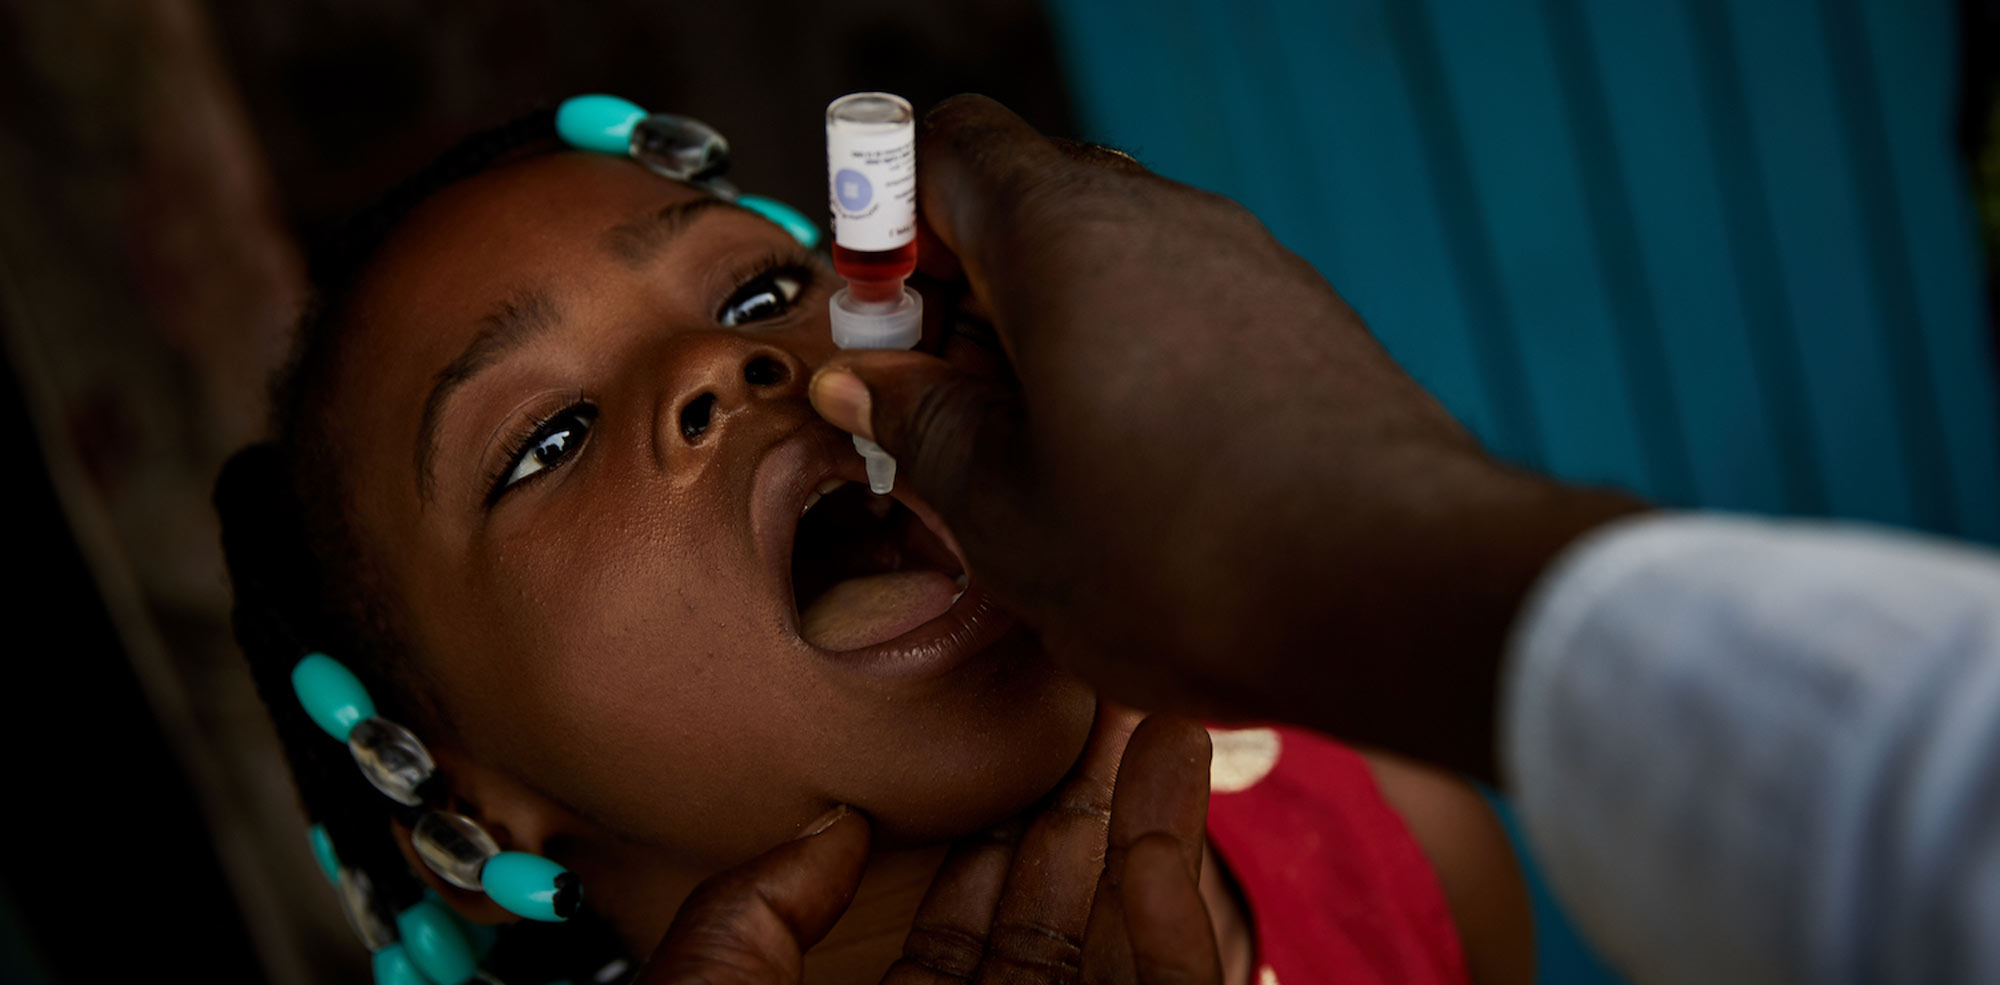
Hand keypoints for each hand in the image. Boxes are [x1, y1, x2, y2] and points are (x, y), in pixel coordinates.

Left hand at [632, 707, 1220, 984]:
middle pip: (1057, 926)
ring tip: (1150, 717)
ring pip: (1123, 942)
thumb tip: (834, 828)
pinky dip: (1172, 898)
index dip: (992, 844)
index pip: (963, 942)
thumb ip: (750, 921)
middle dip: (1081, 813)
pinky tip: (1153, 810)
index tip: (1011, 759)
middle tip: (1101, 709)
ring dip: (1144, 825)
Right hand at [809, 95, 1642, 776]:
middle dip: (963, 287)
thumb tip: (878, 387)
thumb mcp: (1004, 516)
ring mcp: (1248, 263)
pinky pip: (1188, 303)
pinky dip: (1133, 357)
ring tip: (1037, 455)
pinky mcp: (1305, 321)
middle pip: (1027, 196)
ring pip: (1112, 256)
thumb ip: (921, 431)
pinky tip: (1133, 470)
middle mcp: (1166, 218)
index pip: (943, 143)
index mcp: (1065, 233)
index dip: (884, 221)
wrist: (1402, 592)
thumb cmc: (1196, 561)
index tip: (881, 320)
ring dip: (1049, 330)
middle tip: (941, 403)